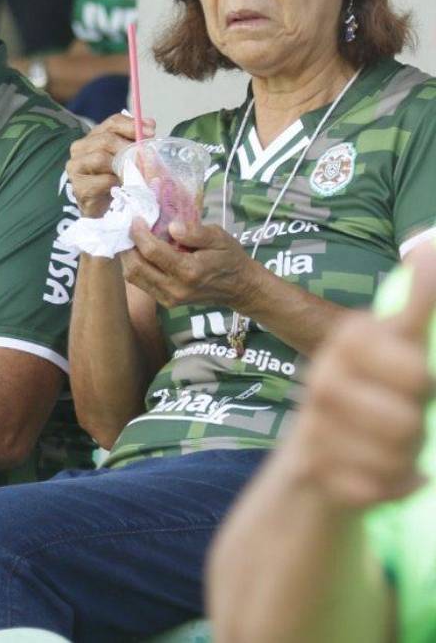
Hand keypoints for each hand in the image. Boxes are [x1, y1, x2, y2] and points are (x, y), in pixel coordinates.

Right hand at [65, 113, 155, 217]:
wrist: (106, 211)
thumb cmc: (118, 181)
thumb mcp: (130, 157)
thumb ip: (138, 142)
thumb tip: (150, 126)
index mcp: (94, 137)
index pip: (112, 123)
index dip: (132, 125)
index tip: (151, 132)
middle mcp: (80, 148)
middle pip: (106, 139)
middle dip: (129, 148)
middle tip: (145, 157)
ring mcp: (75, 167)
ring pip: (100, 158)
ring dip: (122, 167)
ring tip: (135, 174)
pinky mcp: (78, 187)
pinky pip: (101, 180)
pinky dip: (115, 184)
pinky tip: (121, 188)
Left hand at [122, 218, 254, 308]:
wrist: (240, 288)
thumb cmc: (230, 259)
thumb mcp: (220, 238)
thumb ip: (196, 232)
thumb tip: (172, 226)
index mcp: (189, 271)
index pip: (152, 252)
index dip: (139, 233)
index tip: (136, 218)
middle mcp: (175, 288)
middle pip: (135, 267)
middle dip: (127, 245)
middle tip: (130, 228)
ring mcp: (169, 298)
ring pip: (133, 277)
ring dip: (128, 257)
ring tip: (132, 239)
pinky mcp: (166, 302)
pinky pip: (141, 284)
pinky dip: (135, 267)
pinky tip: (140, 253)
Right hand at [287, 241, 435, 508]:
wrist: (319, 452)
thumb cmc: (377, 390)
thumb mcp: (400, 344)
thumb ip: (418, 302)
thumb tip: (431, 243)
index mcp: (349, 340)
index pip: (412, 367)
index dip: (420, 380)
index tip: (416, 379)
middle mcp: (323, 378)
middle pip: (404, 420)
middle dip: (415, 427)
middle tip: (408, 419)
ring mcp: (312, 424)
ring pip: (390, 458)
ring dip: (403, 460)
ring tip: (396, 450)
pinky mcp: (310, 470)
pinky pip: (370, 490)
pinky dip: (388, 488)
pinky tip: (382, 476)